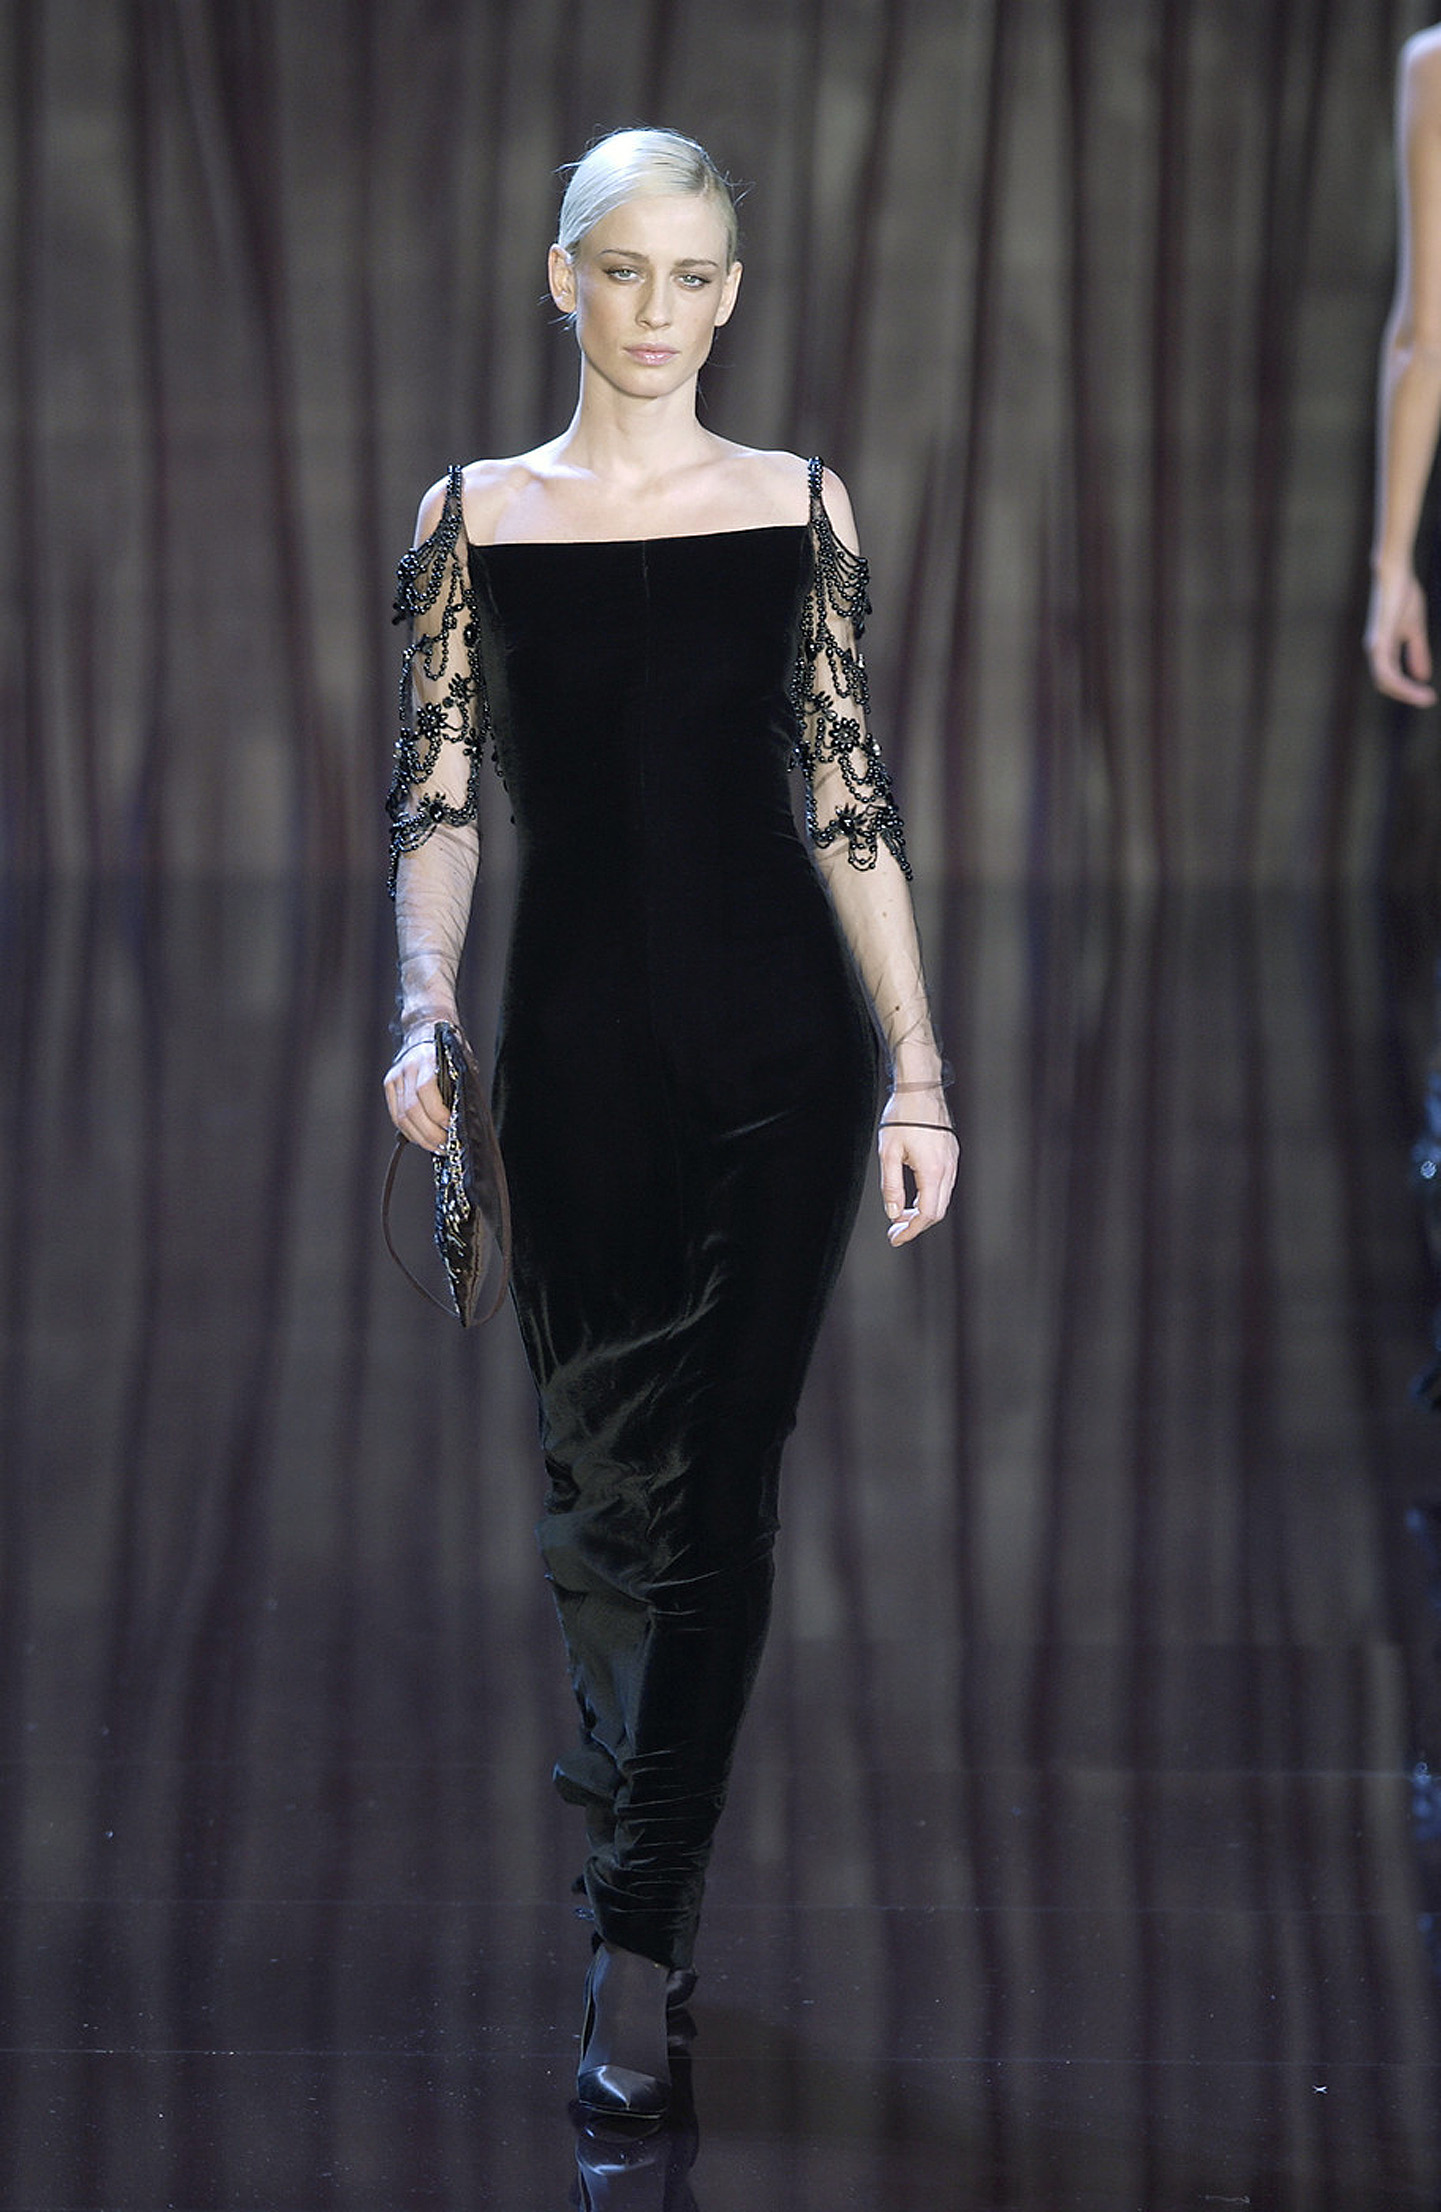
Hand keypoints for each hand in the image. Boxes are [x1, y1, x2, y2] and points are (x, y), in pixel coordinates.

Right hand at [384, 1031, 448, 1152]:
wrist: (425, 1030)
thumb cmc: (449, 1051)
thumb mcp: (459, 1064)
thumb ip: (458, 1089)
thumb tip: (462, 1122)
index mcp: (425, 1060)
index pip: (425, 1093)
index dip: (439, 1117)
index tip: (452, 1129)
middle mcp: (406, 1068)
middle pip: (412, 1110)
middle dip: (430, 1134)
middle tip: (445, 1147)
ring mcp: (395, 1077)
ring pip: (402, 1117)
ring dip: (420, 1138)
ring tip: (436, 1147)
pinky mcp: (389, 1084)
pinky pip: (396, 1115)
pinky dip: (410, 1131)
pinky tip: (422, 1139)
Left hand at [878, 1102, 958, 1246]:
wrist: (920, 1086)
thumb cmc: (902, 1116)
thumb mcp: (889, 1153)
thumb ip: (891, 1187)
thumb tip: (893, 1213)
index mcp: (933, 1170)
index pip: (928, 1214)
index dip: (911, 1230)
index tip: (895, 1238)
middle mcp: (948, 1168)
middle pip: (937, 1211)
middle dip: (916, 1225)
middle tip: (895, 1231)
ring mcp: (952, 1161)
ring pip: (942, 1198)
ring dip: (922, 1212)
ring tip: (900, 1216)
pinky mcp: (951, 1154)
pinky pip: (943, 1185)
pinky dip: (929, 1197)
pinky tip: (912, 1197)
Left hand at [1366, 567, 1437, 703]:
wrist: (1395, 574)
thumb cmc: (1403, 597)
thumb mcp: (1414, 630)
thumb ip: (1417, 652)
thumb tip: (1422, 676)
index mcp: (1383, 650)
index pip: (1390, 678)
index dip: (1406, 689)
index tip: (1426, 696)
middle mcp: (1376, 651)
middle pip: (1385, 684)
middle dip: (1406, 695)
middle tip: (1428, 701)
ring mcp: (1375, 647)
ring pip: (1385, 681)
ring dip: (1406, 693)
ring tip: (1426, 699)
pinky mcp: (1379, 641)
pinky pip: (1386, 670)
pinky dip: (1401, 682)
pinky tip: (1416, 686)